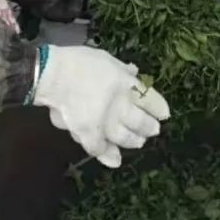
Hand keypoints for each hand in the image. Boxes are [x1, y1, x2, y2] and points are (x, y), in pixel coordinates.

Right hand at [32, 46, 169, 167]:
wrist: (54, 75)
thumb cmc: (80, 62)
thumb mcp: (106, 58)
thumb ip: (122, 69)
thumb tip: (134, 72)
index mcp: (127, 85)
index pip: (150, 99)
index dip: (158, 108)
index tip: (164, 114)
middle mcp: (121, 106)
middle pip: (141, 121)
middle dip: (149, 127)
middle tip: (153, 130)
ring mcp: (106, 122)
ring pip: (125, 137)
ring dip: (133, 141)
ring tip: (139, 142)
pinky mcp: (89, 135)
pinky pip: (100, 149)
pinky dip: (108, 156)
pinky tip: (115, 161)